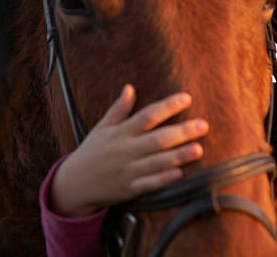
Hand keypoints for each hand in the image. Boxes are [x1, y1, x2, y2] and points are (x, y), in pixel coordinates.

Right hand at [50, 85, 208, 217]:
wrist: (73, 185)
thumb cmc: (92, 152)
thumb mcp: (101, 128)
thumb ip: (118, 109)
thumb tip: (129, 87)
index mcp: (120, 133)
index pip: (147, 116)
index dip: (167, 107)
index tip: (186, 98)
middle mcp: (125, 151)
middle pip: (157, 139)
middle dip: (181, 132)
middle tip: (203, 125)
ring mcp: (128, 171)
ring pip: (156, 162)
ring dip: (178, 156)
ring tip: (199, 149)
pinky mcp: (129, 189)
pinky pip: (148, 184)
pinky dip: (163, 179)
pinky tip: (179, 173)